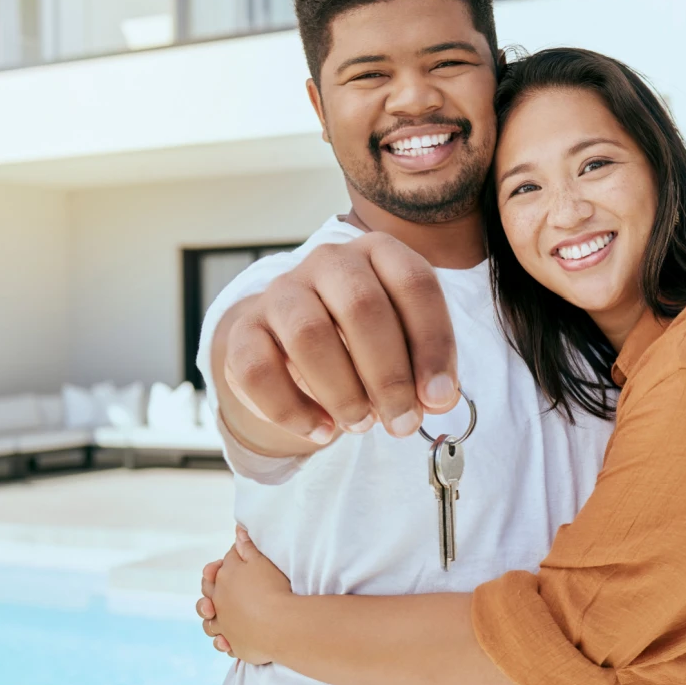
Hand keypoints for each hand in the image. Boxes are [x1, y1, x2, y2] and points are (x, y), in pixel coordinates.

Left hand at [197, 526, 292, 663]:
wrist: (279, 622)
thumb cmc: (272, 588)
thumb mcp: (261, 561)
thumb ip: (247, 546)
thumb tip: (238, 530)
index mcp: (223, 580)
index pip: (216, 569)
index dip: (222, 565)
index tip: (229, 564)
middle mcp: (218, 603)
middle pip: (207, 596)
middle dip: (210, 591)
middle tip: (221, 588)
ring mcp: (224, 625)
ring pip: (210, 622)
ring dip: (213, 619)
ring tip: (221, 617)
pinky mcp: (233, 644)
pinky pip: (223, 643)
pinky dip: (224, 641)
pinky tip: (229, 639)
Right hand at [214, 232, 459, 451]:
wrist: (292, 336)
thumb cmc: (364, 338)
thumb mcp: (404, 341)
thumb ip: (426, 366)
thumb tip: (440, 398)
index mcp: (380, 253)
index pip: (415, 284)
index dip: (433, 344)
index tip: (439, 397)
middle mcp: (330, 261)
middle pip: (362, 307)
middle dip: (389, 376)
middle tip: (403, 422)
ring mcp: (283, 290)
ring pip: (309, 334)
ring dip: (343, 392)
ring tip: (362, 425)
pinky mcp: (245, 328)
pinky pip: (258, 368)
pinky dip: (292, 409)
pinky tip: (321, 431)